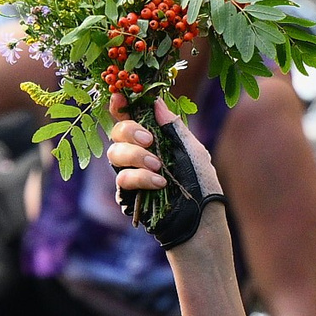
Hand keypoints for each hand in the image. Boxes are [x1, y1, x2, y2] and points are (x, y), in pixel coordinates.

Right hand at [107, 97, 222, 199]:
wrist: (201, 219)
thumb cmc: (201, 183)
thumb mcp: (192, 150)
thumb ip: (173, 127)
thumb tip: (156, 102)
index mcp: (154, 137)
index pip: (130, 116)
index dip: (121, 104)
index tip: (120, 96)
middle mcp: (139, 152)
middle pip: (117, 131)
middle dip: (129, 131)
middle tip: (149, 140)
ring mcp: (131, 172)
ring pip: (114, 153)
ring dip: (136, 156)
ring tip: (158, 166)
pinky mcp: (128, 193)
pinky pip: (122, 178)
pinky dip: (140, 177)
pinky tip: (159, 183)